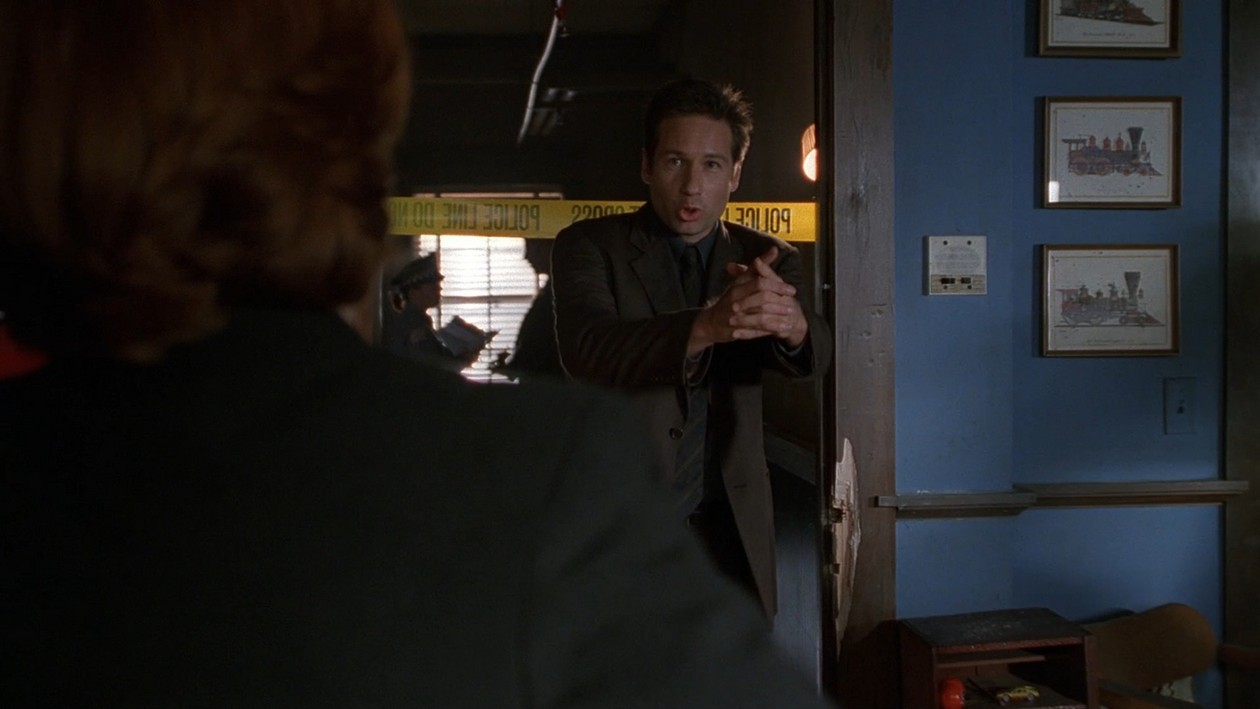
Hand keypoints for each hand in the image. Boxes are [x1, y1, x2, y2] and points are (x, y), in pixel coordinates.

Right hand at [688, 247, 809, 355]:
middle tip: (792, 306)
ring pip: (760, 315)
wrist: (711, 321)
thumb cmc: (731, 299)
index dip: (777, 286)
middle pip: (761, 297)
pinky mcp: (736, 329)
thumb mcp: (743, 280)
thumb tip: (774, 250)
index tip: (791, 290)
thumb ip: (760, 267)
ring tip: (789, 319)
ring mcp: (735, 315)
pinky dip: (769, 329)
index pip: (760, 282)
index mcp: (739, 284)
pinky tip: (780, 330)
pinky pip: (756, 330)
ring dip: (776, 317)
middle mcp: (736, 298)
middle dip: (779, 302)